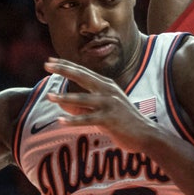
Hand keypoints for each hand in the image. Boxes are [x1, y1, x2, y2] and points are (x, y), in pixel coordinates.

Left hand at [42, 58, 161, 153]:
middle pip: (82, 77)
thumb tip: (63, 106)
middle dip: (64, 70)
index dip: (67, 65)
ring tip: (49, 97)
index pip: (83, 72)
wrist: (146, 134)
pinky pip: (88, 119)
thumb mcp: (103, 111)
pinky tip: (60, 120)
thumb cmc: (123, 122)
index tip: (51, 60)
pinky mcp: (110, 119)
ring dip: (64, 98)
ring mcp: (109, 104)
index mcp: (107, 85)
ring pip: (83, 99)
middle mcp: (108, 91)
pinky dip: (73, 120)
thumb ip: (84, 107)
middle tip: (47, 64)